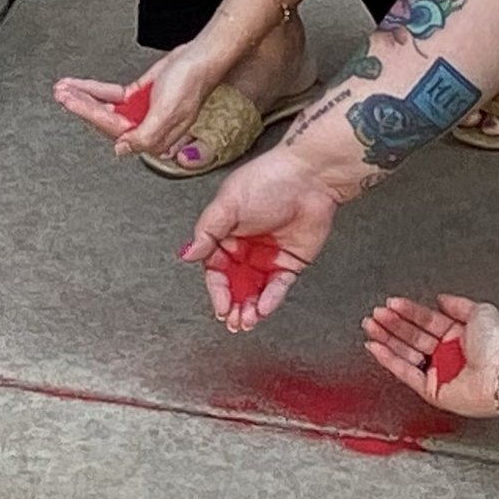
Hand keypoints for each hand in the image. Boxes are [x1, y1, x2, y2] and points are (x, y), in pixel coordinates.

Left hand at [54, 43, 222, 156]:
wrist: (201, 56)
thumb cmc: (192, 82)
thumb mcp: (168, 112)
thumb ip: (145, 135)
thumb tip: (121, 149)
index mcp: (153, 137)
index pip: (113, 129)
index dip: (89, 115)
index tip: (71, 103)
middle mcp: (144, 126)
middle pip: (104, 119)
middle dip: (80, 105)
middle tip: (61, 94)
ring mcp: (140, 111)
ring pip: (104, 106)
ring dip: (83, 96)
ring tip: (64, 89)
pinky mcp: (138, 96)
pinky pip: (111, 95)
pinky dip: (94, 89)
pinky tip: (81, 87)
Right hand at [182, 148, 338, 331]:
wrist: (311, 177)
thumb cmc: (269, 179)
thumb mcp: (228, 204)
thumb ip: (207, 232)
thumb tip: (187, 254)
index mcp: (224, 233)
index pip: (214, 269)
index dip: (216, 290)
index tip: (220, 305)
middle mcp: (244, 247)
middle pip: (234, 284)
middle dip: (232, 305)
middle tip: (233, 321)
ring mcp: (267, 257)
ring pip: (255, 290)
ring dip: (250, 308)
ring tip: (247, 320)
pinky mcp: (290, 262)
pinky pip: (278, 286)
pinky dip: (271, 299)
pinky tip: (264, 306)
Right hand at [363, 294, 498, 417]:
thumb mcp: (481, 312)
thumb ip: (458, 304)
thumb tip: (441, 298)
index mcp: (459, 337)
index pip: (426, 321)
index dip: (408, 312)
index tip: (392, 303)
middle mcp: (448, 355)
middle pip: (412, 336)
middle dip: (392, 324)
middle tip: (376, 314)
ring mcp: (440, 373)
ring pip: (405, 354)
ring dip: (386, 339)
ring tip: (370, 325)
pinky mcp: (432, 390)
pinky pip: (405, 373)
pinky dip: (388, 360)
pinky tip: (376, 347)